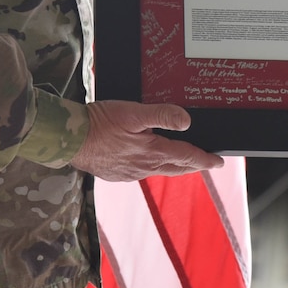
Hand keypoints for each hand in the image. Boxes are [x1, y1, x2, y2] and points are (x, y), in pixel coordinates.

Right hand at [71, 99, 220, 180]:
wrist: (68, 139)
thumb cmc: (99, 122)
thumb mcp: (133, 112)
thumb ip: (162, 116)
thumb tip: (187, 122)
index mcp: (152, 152)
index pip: (187, 157)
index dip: (206, 160)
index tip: (219, 162)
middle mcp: (144, 167)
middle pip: (177, 168)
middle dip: (194, 166)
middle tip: (207, 163)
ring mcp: (130, 173)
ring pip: (160, 171)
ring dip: (174, 167)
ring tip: (182, 162)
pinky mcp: (117, 174)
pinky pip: (142, 173)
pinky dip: (154, 168)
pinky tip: (149, 162)